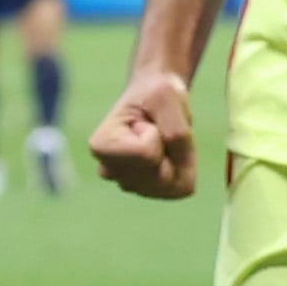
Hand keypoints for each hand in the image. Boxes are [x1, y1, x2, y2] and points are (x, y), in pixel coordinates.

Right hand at [89, 69, 195, 199]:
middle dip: (170, 149)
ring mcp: (131, 185)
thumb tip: (179, 165)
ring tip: (162, 140)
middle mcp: (111, 172)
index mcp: (102, 146)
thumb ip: (174, 129)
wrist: (154, 99)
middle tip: (157, 129)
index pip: (145, 154)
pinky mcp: (152, 191)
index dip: (155, 134)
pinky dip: (185, 168)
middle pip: (160, 175)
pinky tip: (169, 152)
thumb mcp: (166, 96)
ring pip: (172, 184)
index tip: (144, 122)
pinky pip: (183, 187)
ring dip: (178, 158)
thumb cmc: (154, 94)